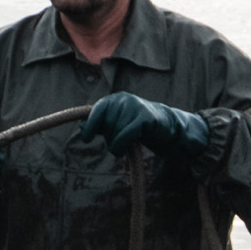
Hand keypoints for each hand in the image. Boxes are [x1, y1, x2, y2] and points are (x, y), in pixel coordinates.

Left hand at [78, 92, 211, 161]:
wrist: (168, 128)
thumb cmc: (138, 126)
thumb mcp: (118, 123)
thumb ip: (101, 123)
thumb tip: (82, 126)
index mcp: (114, 99)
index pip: (97, 111)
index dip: (90, 125)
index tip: (86, 139)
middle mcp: (123, 99)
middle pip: (106, 124)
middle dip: (109, 137)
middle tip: (120, 141)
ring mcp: (135, 107)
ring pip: (115, 131)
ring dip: (117, 144)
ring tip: (127, 144)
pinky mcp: (145, 118)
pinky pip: (126, 134)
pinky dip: (122, 144)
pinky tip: (124, 149)